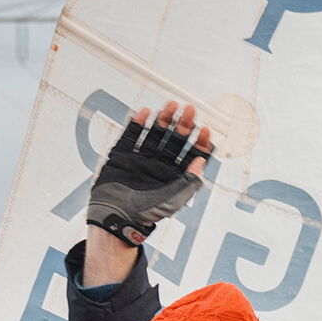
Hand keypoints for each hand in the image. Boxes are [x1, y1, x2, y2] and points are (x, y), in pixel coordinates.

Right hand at [87, 102, 212, 249]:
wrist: (115, 215)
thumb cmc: (147, 212)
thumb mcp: (175, 199)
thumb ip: (190, 181)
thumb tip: (202, 160)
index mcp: (175, 176)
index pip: (192, 155)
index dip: (200, 142)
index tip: (205, 130)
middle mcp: (160, 165)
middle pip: (176, 140)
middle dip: (184, 124)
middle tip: (189, 109)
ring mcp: (142, 158)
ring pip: (156, 134)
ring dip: (164, 119)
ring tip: (171, 105)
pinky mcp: (124, 155)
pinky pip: (132, 136)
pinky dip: (138, 123)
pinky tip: (146, 112)